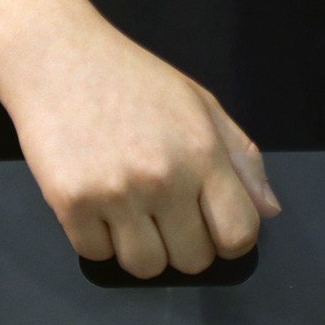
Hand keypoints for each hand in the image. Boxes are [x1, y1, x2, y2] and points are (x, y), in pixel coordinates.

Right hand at [0, 0, 281, 277]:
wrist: (56, 56)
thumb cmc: (132, 81)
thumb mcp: (200, 105)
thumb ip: (242, 159)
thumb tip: (269, 211)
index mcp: (202, 153)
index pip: (238, 235)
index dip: (228, 240)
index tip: (210, 227)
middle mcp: (163, 177)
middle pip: (192, 261)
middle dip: (182, 245)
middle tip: (163, 215)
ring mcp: (115, 193)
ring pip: (145, 268)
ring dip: (139, 248)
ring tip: (129, 212)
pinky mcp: (71, 203)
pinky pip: (96, 255)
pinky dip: (97, 239)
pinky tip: (96, 203)